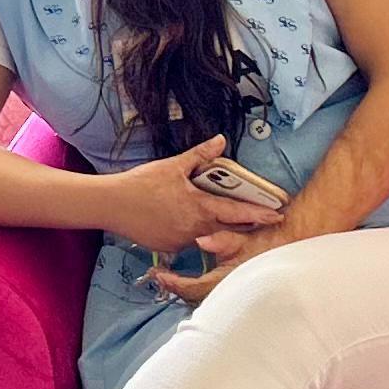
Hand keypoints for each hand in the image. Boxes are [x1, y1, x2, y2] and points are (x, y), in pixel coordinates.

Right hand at [97, 136, 284, 258]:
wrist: (111, 205)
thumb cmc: (141, 184)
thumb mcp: (172, 166)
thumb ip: (200, 156)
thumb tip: (221, 140)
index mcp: (199, 207)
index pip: (237, 212)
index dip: (260, 213)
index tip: (278, 214)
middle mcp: (195, 229)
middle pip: (228, 229)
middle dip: (244, 224)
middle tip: (259, 218)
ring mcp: (182, 241)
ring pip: (207, 236)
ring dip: (214, 227)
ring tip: (211, 216)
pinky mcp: (168, 248)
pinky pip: (187, 241)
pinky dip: (191, 232)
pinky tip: (181, 221)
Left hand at [145, 229, 266, 305]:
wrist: (291, 251)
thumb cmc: (269, 244)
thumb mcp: (244, 239)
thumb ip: (222, 241)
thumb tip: (201, 242)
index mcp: (226, 280)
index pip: (192, 288)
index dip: (173, 283)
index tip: (160, 275)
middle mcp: (228, 292)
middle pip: (193, 298)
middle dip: (176, 289)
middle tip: (161, 278)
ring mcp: (233, 296)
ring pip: (203, 301)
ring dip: (186, 292)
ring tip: (172, 281)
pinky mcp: (238, 295)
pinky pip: (212, 299)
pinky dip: (198, 293)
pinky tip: (193, 285)